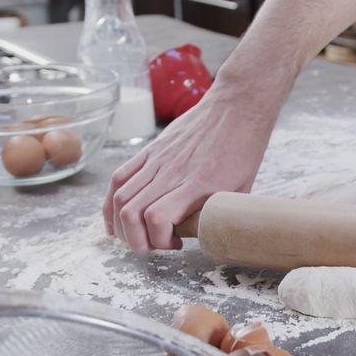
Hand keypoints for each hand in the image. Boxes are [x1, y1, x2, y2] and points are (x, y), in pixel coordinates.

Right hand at [103, 84, 276, 252]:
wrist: (236, 107)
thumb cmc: (244, 149)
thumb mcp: (241, 190)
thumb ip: (218, 212)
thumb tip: (200, 236)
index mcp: (197, 185)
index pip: (158, 218)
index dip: (159, 240)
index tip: (175, 244)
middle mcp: (171, 173)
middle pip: (131, 212)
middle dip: (135, 241)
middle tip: (150, 247)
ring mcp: (157, 160)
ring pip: (119, 197)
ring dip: (119, 225)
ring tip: (133, 237)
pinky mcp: (150, 151)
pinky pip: (119, 177)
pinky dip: (110, 202)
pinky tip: (115, 218)